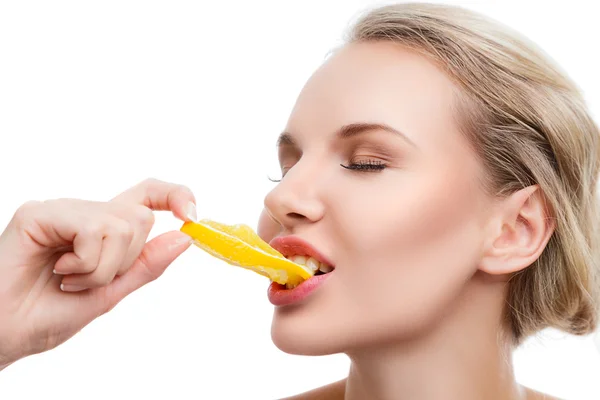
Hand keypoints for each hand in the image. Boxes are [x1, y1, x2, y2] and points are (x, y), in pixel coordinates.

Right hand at [0, 178, 196, 368]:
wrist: (5, 334)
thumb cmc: (48, 314)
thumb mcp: (110, 292)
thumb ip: (146, 265)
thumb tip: (184, 238)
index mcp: (102, 230)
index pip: (146, 197)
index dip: (174, 196)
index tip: (191, 216)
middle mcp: (85, 213)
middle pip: (141, 218)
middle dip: (124, 262)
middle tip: (85, 280)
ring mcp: (63, 210)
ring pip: (122, 225)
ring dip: (101, 269)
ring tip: (68, 279)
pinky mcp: (41, 212)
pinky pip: (93, 229)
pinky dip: (84, 263)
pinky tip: (56, 270)